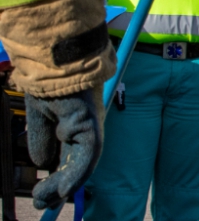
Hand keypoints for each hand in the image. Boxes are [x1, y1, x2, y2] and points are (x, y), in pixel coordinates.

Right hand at [25, 88, 103, 209]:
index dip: (57, 177)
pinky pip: (88, 153)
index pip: (69, 156)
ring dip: (65, 185)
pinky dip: (77, 172)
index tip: (43, 194)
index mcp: (73, 124)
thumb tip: (43, 165)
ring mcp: (91, 124)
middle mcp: (86, 127)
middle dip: (60, 187)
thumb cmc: (47, 83)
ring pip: (84, 163)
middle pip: (77, 163)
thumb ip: (42, 140)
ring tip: (45, 201)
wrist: (53, 61)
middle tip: (42, 205)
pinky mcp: (91, 122)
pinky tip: (64, 188)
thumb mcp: (40, 116)